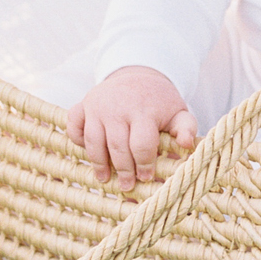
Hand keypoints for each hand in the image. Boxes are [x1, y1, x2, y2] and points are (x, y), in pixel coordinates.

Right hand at [66, 66, 197, 191]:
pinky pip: (74, 125)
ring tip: (105, 179)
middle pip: (117, 146)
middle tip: (127, 186)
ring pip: (94, 141)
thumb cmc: (160, 101)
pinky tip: (87, 151)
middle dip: (123, 170)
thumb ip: (186, 128)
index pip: (142, 144)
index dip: (144, 164)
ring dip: (99, 163)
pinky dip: (77, 139)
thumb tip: (186, 144)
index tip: (146, 176)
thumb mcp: (178, 112)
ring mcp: (97, 104)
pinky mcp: (83, 104)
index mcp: (144, 110)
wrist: (139, 74)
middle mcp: (118, 107)